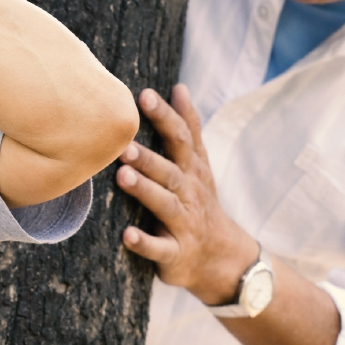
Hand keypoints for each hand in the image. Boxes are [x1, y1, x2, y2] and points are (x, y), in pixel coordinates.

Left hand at [116, 84, 257, 304]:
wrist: (222, 258)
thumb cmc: (198, 201)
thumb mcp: (198, 164)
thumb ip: (188, 127)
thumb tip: (180, 86)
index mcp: (190, 169)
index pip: (180, 138)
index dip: (164, 116)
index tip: (144, 95)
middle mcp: (188, 193)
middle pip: (170, 172)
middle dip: (148, 158)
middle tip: (123, 144)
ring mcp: (184, 224)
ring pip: (165, 205)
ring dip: (145, 191)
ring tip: (122, 176)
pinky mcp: (176, 253)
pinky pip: (160, 249)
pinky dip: (144, 243)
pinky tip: (127, 235)